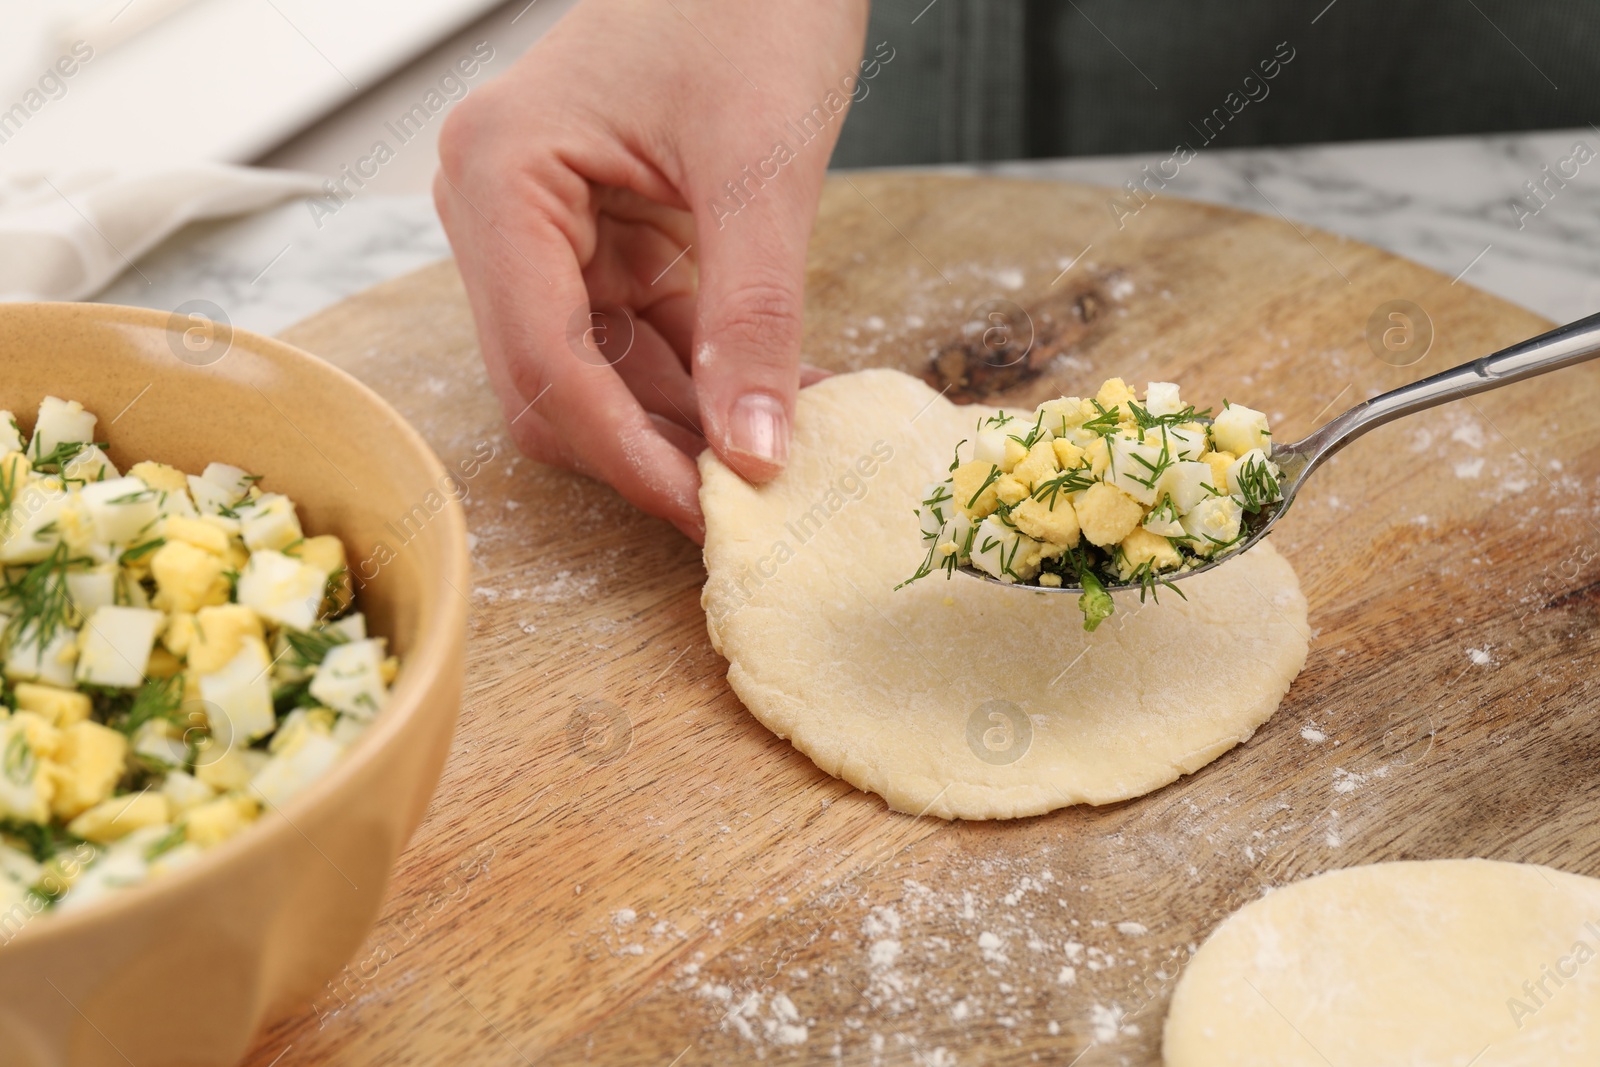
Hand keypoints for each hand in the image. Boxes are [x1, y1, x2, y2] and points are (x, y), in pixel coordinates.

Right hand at [435, 0, 868, 541]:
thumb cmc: (749, 2)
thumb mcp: (760, 169)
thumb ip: (753, 319)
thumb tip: (755, 454)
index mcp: (502, 176)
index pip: (545, 362)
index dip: (627, 454)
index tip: (708, 514)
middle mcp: (498, 209)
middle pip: (553, 382)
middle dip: (647, 448)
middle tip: (739, 504)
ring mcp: (542, 225)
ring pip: (597, 372)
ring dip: (681, 423)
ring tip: (769, 460)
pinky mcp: (596, 235)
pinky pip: (635, 335)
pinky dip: (699, 377)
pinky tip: (765, 407)